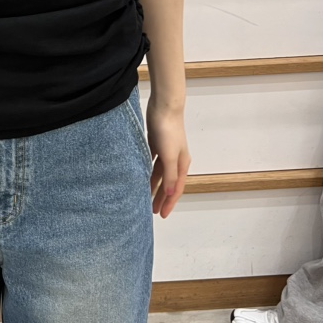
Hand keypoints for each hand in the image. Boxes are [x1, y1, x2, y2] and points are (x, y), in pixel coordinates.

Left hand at [145, 100, 189, 217]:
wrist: (164, 107)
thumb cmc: (169, 129)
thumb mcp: (169, 155)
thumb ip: (170, 175)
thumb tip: (170, 193)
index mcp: (182, 164)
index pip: (175, 189)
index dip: (169, 203)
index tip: (162, 215)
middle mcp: (176, 159)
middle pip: (168, 183)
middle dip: (161, 197)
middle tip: (152, 211)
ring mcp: (166, 151)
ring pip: (159, 174)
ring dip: (153, 185)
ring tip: (145, 196)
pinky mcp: (156, 143)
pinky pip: (152, 163)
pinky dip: (148, 172)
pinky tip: (141, 176)